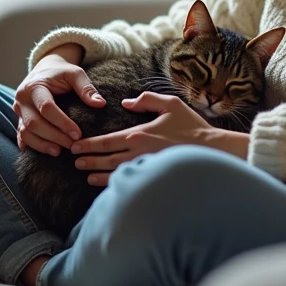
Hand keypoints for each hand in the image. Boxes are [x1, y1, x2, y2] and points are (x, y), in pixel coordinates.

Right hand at [13, 46, 103, 155]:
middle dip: (53, 136)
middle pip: (34, 123)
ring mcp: (18, 110)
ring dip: (42, 145)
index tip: (78, 134)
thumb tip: (100, 104)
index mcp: (34, 86)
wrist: (44, 69)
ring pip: (25, 132)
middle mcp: (22, 99)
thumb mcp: (74, 73)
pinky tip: (44, 152)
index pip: (46, 108)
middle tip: (72, 146)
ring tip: (59, 152)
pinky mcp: (19, 119)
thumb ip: (86, 88)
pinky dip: (32, 145)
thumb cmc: (61, 72)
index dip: (62, 122)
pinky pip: (21, 136)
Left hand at [69, 92, 214, 185]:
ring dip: (98, 175)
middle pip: (106, 159)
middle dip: (88, 160)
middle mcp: (138, 152)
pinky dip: (117, 184)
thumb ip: (146, 100)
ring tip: (86, 175)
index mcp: (139, 134)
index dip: (89, 144)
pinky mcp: (154, 176)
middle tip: (74, 161)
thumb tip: (127, 102)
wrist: (211, 148)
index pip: (106, 141)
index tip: (75, 146)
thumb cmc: (191, 126)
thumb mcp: (170, 104)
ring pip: (115, 173)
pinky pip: (131, 181)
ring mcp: (146, 167)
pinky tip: (109, 186)